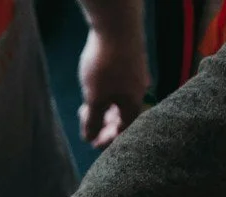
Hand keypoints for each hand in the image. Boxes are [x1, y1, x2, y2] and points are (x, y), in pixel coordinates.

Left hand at [78, 23, 151, 149]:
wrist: (116, 24)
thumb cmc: (105, 64)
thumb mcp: (94, 97)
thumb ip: (92, 120)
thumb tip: (89, 138)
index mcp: (134, 101)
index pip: (124, 129)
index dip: (108, 139)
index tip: (92, 143)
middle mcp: (139, 88)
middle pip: (123, 114)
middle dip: (104, 123)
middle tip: (87, 125)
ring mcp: (135, 73)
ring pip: (120, 98)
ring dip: (103, 108)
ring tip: (86, 107)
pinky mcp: (129, 60)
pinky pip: (119, 85)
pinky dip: (106, 93)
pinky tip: (94, 88)